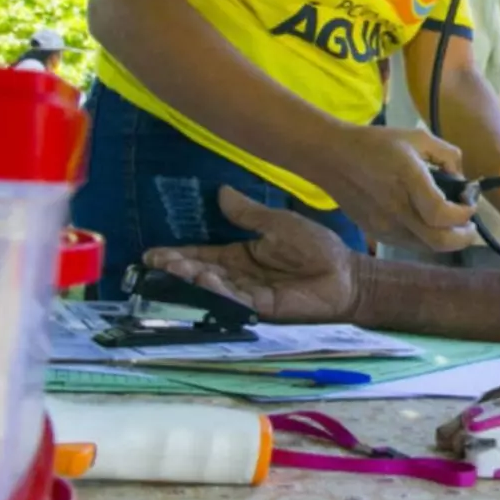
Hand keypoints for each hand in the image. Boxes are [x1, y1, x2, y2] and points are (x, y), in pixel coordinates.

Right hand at [143, 186, 359, 321]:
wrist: (347, 274)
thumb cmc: (318, 247)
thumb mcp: (280, 224)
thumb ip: (250, 214)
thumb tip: (222, 191)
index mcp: (241, 254)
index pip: (202, 254)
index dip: (178, 254)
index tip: (152, 253)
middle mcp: (239, 276)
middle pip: (201, 272)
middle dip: (177, 268)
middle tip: (154, 263)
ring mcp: (248, 294)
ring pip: (213, 288)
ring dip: (191, 279)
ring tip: (173, 269)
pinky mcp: (262, 308)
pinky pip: (235, 300)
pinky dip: (219, 292)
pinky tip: (205, 280)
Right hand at [319, 124, 477, 251]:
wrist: (332, 158)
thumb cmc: (376, 144)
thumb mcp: (417, 137)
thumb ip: (447, 154)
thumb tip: (462, 179)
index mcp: (408, 180)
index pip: (441, 214)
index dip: (463, 214)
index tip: (469, 202)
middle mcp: (397, 209)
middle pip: (439, 242)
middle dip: (464, 237)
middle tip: (470, 225)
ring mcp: (385, 226)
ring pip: (427, 247)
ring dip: (447, 238)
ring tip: (451, 222)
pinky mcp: (377, 234)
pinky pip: (411, 244)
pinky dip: (427, 237)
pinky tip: (428, 221)